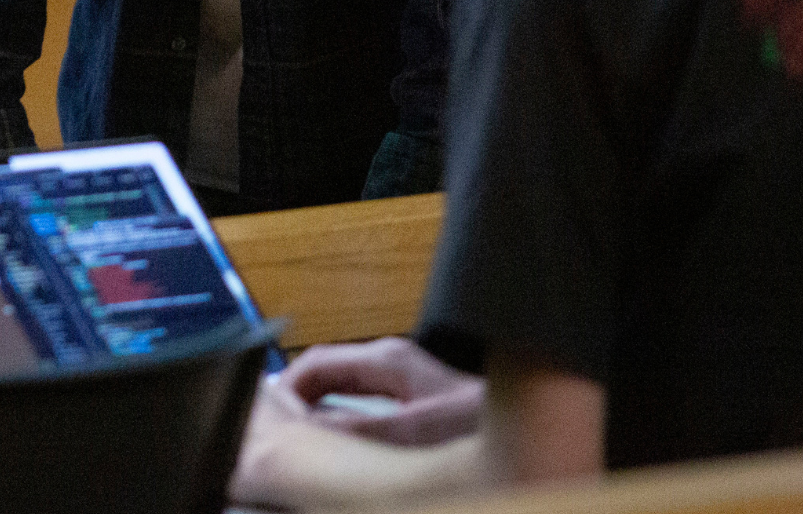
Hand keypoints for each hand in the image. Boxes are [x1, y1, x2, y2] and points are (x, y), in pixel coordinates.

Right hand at [277, 336, 484, 445]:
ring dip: (318, 411)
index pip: (316, 362)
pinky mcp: (413, 398)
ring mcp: (402, 378)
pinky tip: (338, 443)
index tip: (270, 415)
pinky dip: (340, 420)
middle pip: (325, 374)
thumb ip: (358, 429)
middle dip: (297, 400)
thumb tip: (307, 431)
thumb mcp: (412, 430)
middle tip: (277, 429)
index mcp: (387, 360)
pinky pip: (359, 403)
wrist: (532, 427)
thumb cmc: (483, 424)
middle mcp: (391, 363)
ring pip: (341, 390)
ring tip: (300, 437)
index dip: (286, 387)